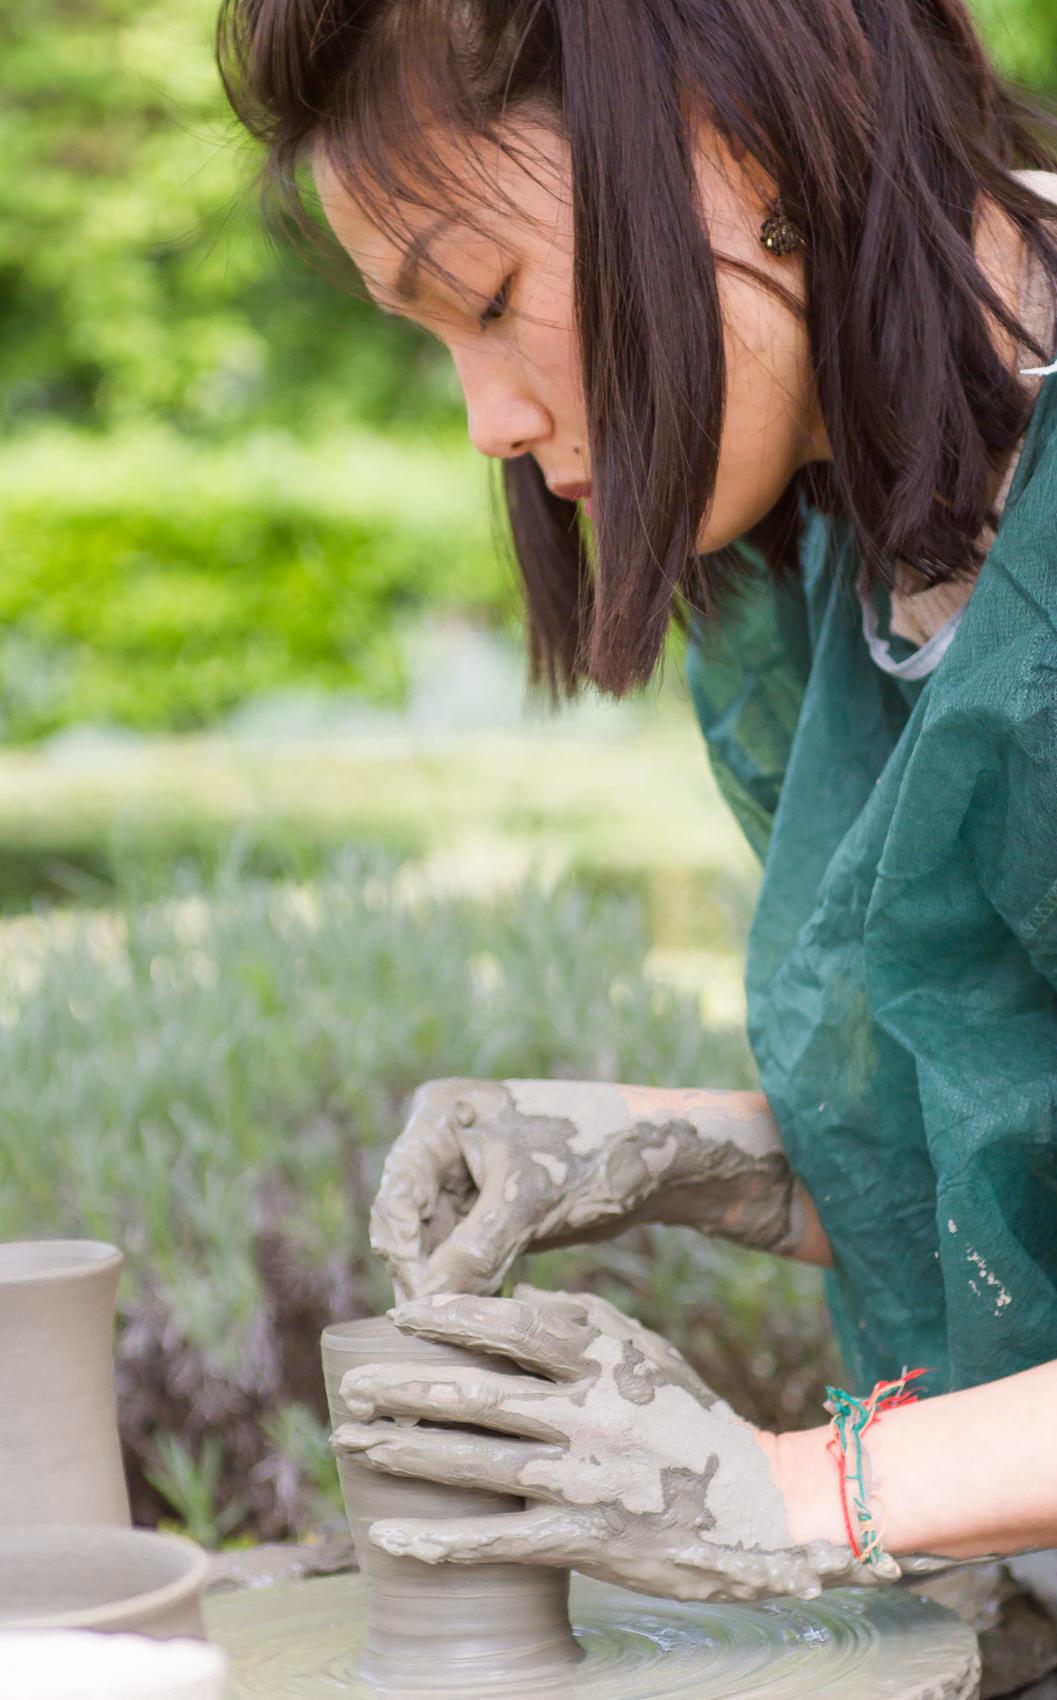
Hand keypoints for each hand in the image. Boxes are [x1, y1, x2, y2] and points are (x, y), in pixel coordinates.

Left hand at [332, 1285, 882, 1602]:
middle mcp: (588, 1411)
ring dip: (404, 1454)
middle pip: (476, 1394)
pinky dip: (439, 1540)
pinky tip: (390, 1535)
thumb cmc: (693, 1419)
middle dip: (403, 1389)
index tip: (399, 1315)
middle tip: (350, 1384)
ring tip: (351, 1442)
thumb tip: (515, 1296)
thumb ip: (581, 1319)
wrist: (762, 1506)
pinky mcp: (585, 1539)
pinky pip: (497, 1540)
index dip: (449, 1318)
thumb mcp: (644, 1352)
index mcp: (602, 1357)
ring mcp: (584, 1478)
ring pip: (474, 1463)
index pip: (510, 1326)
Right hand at [370, 1078, 808, 1301]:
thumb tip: (418, 1310)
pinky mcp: (497, 1204)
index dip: (404, 1257)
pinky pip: (468, 1251)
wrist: (668, 1154)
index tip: (416, 1315)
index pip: (397, 1196)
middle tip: (432, 1338)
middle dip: (425, 1276)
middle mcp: (445, 1141)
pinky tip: (483, 1321)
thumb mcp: (528, 1203)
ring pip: (439, 1244)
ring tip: (456, 1339)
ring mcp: (470, 1173)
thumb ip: (470, 1253)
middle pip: (412, 1223)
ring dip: (448, 1287)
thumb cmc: (598, 1154)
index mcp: (439, 1117)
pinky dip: (474, 1283)